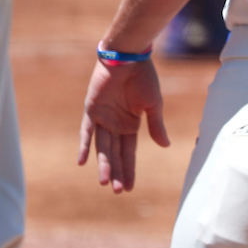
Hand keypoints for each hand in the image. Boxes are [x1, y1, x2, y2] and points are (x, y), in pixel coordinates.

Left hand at [77, 58, 168, 193]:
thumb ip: (156, 126)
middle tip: (117, 191)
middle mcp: (115, 124)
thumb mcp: (153, 104)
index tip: (128, 188)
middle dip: (116, 172)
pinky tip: (82, 162)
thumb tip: (165, 146)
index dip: (128, 170)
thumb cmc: (144, 78)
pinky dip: (84, 145)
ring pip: (102, 147)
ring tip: (105, 182)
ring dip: (103, 164)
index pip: (128, 153)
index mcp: (131, 125)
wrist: (129, 56)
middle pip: (115, 154)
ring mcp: (102, 118)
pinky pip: (86, 131)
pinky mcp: (91, 109)